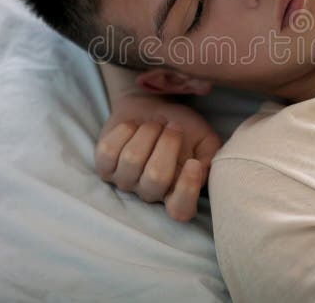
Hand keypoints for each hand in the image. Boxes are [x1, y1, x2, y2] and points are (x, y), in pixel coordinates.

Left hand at [95, 95, 221, 221]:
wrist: (151, 105)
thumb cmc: (181, 125)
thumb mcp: (204, 138)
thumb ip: (211, 155)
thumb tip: (203, 171)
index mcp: (176, 192)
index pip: (180, 210)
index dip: (187, 190)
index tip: (194, 163)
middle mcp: (149, 193)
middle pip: (155, 178)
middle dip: (167, 143)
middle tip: (173, 125)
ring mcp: (124, 182)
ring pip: (131, 160)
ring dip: (147, 132)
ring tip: (154, 122)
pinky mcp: (103, 166)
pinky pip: (109, 150)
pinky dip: (125, 130)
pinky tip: (133, 126)